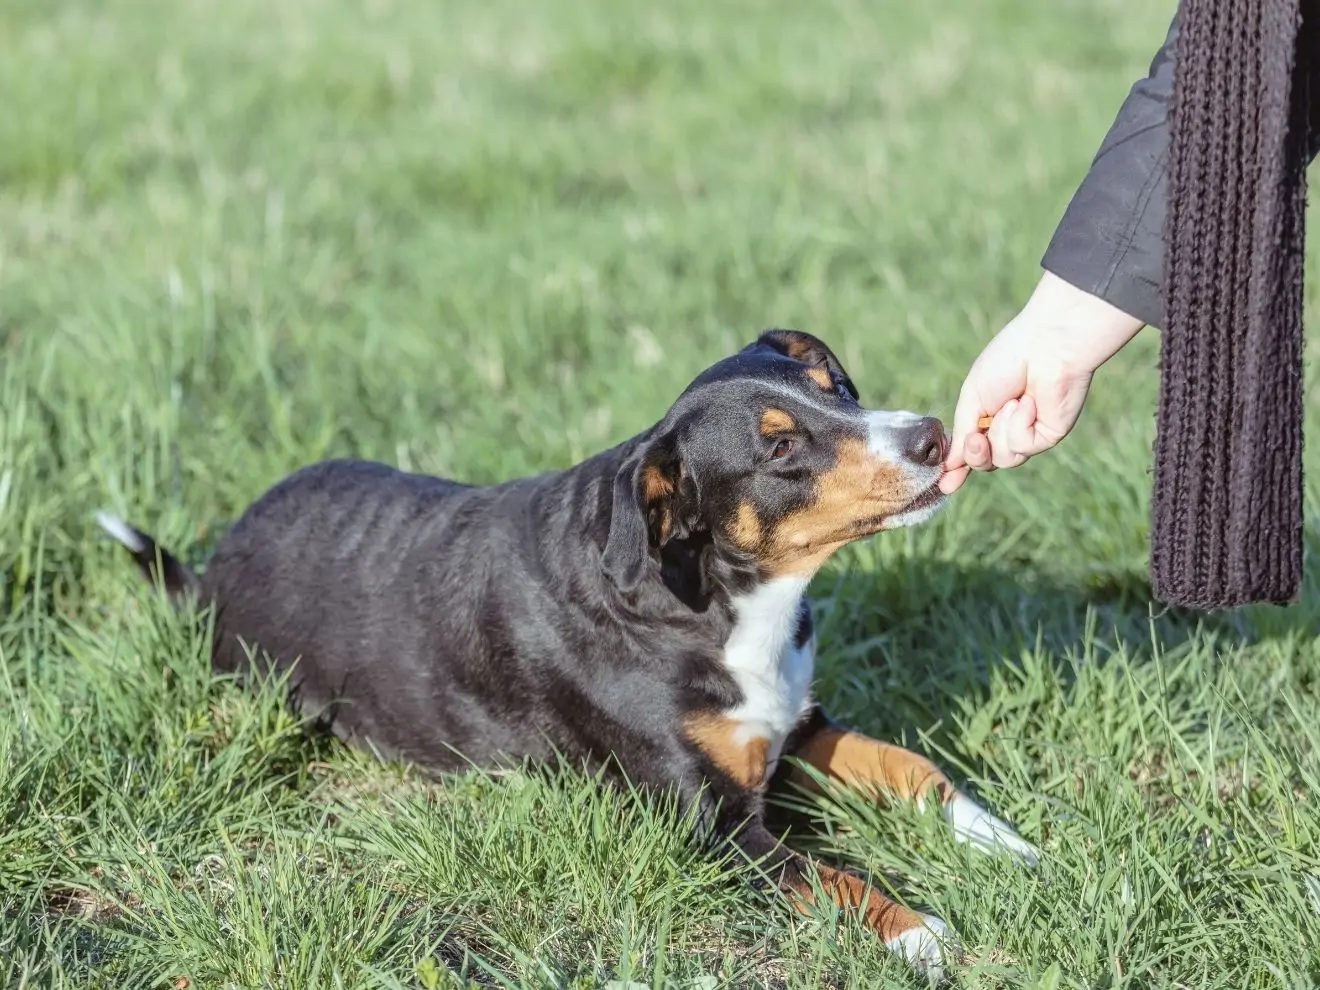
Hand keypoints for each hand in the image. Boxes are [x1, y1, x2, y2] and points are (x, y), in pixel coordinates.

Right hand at [939, 271, 1145, 494]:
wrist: (1045, 345)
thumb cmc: (1007, 361)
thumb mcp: (972, 398)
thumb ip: (961, 433)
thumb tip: (949, 466)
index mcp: (986, 417)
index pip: (970, 450)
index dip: (957, 469)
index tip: (945, 485)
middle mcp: (1007, 429)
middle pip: (985, 463)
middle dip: (976, 454)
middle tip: (976, 437)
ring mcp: (1030, 434)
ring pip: (1003, 459)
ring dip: (1000, 432)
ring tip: (1012, 402)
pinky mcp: (1049, 435)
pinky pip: (1022, 447)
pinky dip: (1019, 424)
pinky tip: (1029, 402)